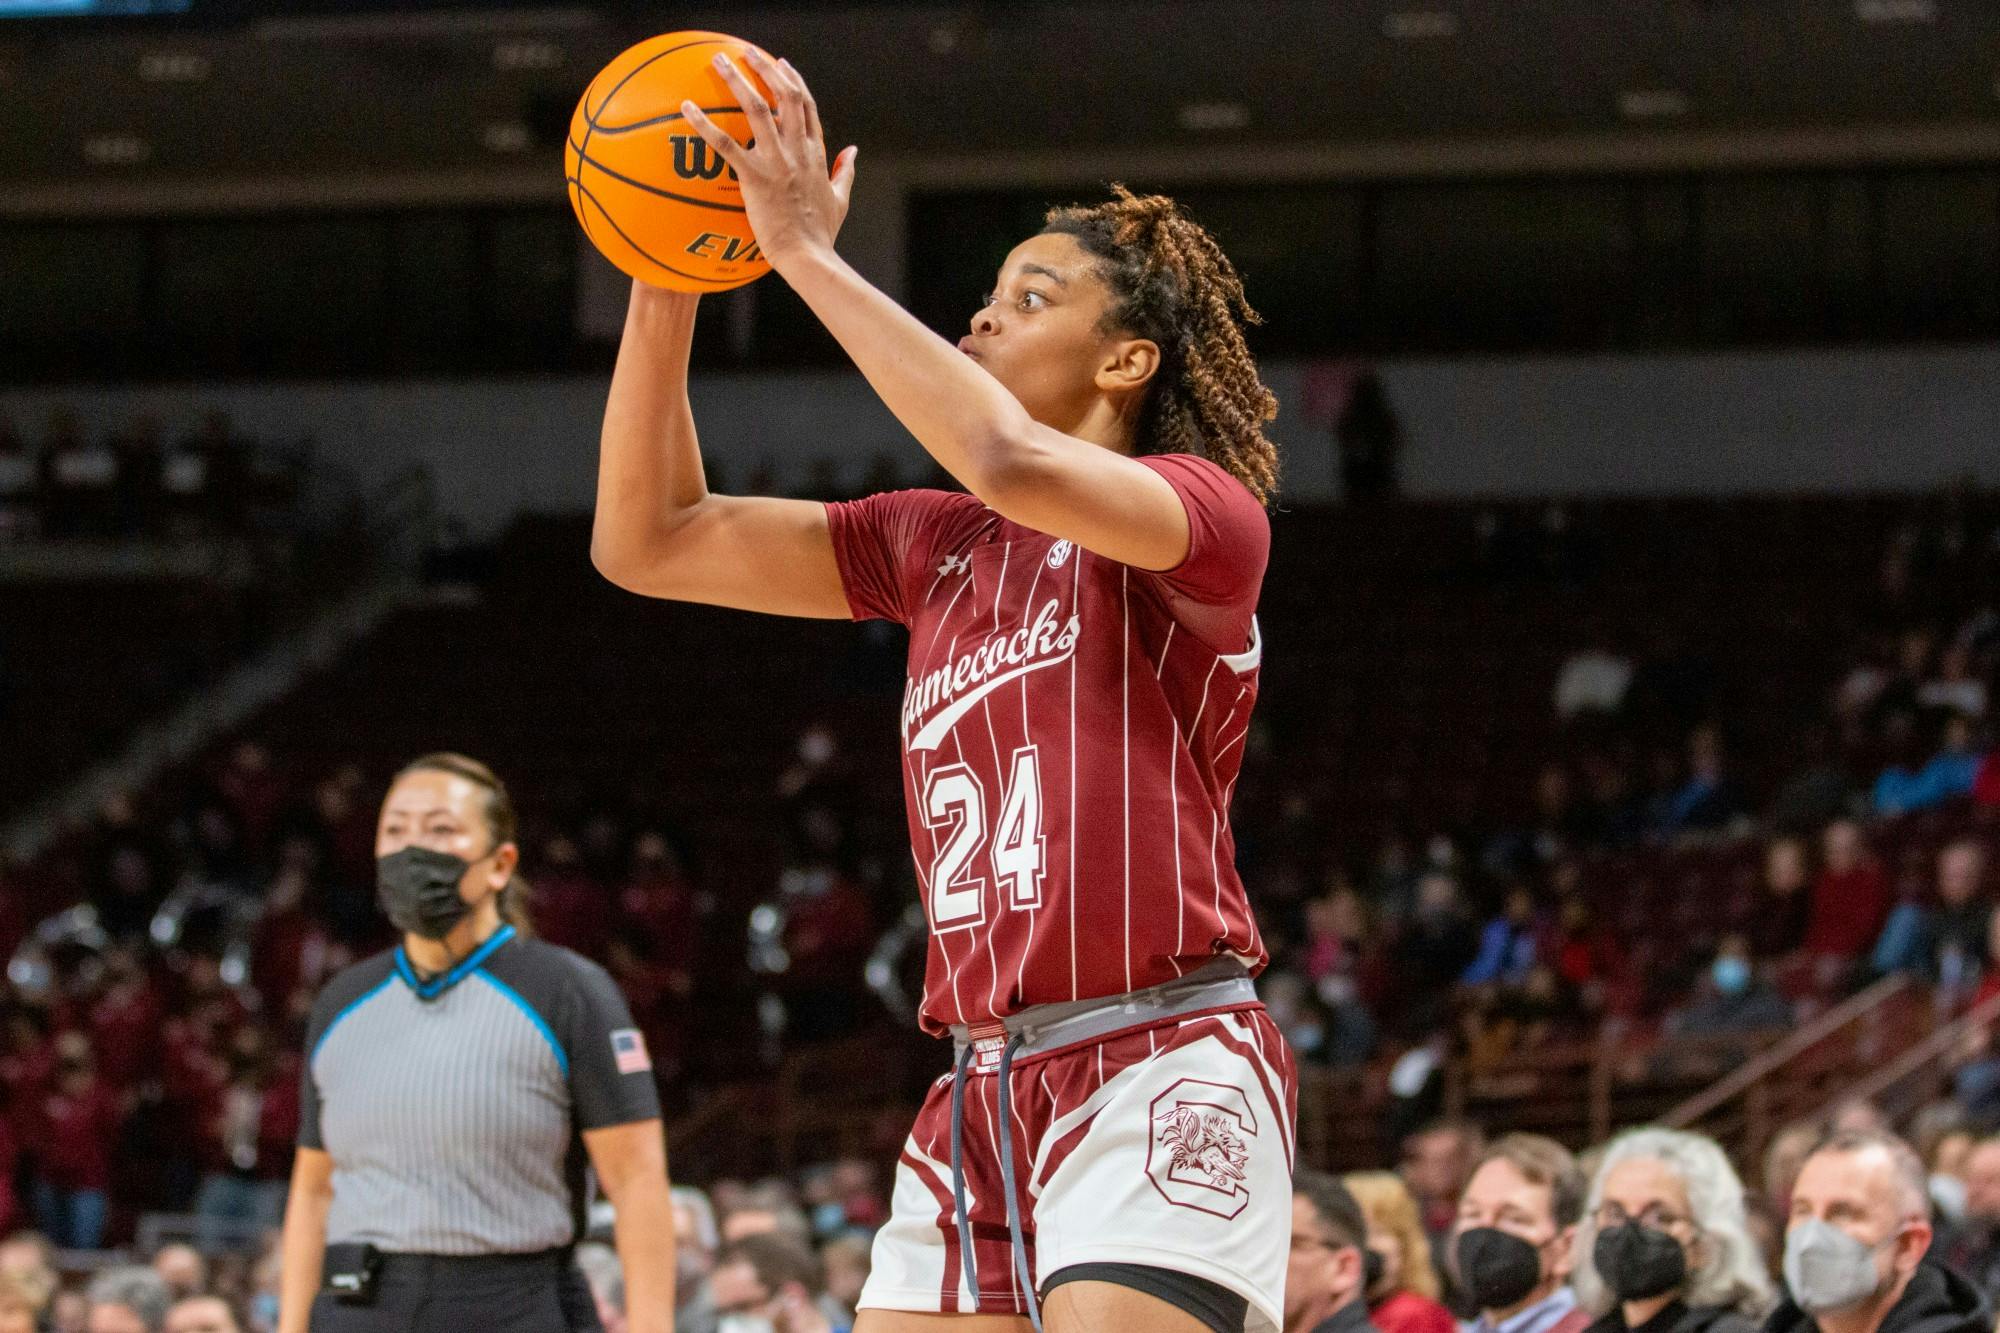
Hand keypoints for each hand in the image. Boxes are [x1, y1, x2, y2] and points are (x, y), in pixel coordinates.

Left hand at [681, 51, 856, 270]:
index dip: (793, 81)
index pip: (807, 106)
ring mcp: (777, 162)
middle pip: (785, 96)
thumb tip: (853, 151)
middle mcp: (798, 150)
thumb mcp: (840, 198)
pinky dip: (704, 124)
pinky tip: (687, 108)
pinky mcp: (755, 178)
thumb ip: (845, 171)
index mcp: (816, 154)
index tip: (781, 64)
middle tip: (746, 52)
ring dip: (737, 81)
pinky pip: (725, 145)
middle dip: (765, 69)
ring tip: (719, 61)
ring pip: (757, 109)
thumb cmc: (822, 234)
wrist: (809, 256)